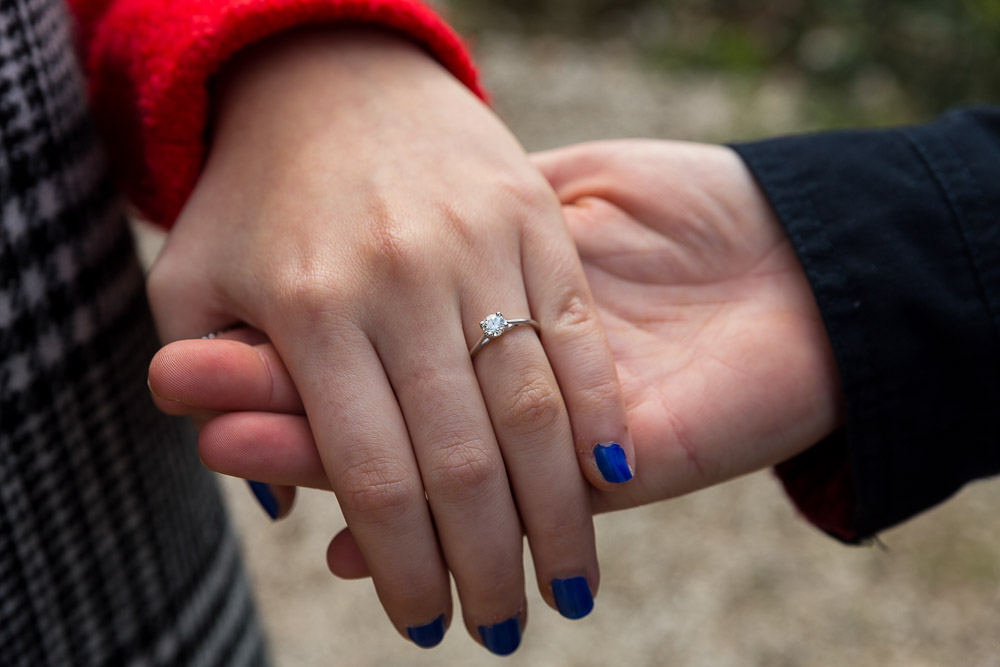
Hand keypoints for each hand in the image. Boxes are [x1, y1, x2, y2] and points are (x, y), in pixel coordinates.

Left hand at [146, 30, 632, 653]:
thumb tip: (275, 505)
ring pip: (531, 407)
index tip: (428, 622)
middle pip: (459, 458)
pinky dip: (598, 413)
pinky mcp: (534, 220)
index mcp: (309, 308)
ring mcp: (476, 245)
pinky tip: (611, 480)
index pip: (374, 474)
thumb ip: (218, 388)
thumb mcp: (196, 281)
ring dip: (556, 513)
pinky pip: (576, 333)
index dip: (405, 566)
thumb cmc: (258, 192)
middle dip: (485, 563)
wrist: (336, 69)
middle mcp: (398, 281)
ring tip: (567, 585)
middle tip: (500, 627)